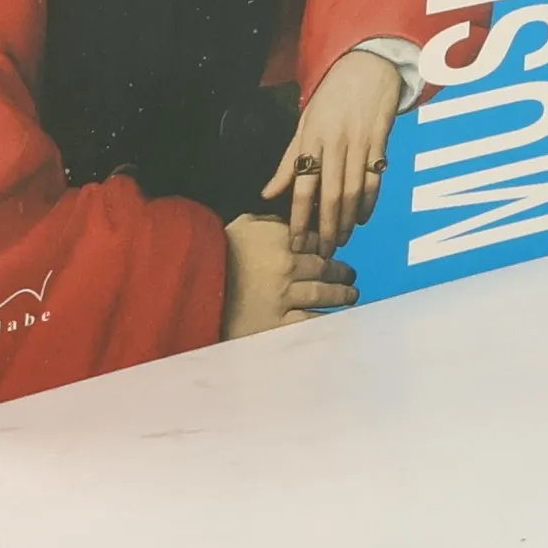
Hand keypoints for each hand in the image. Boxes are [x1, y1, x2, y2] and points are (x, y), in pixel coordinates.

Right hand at [221, 213, 357, 337]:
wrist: (196, 282)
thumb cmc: (218, 250)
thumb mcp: (244, 225)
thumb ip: (271, 224)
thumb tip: (290, 224)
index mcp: (280, 239)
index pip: (315, 240)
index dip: (327, 246)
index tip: (335, 251)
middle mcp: (287, 266)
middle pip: (324, 267)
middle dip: (341, 271)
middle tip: (351, 274)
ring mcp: (284, 296)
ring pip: (323, 294)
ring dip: (341, 295)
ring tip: (351, 295)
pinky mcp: (277, 323)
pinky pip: (309, 322)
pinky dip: (325, 321)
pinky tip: (335, 320)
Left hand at [263, 48, 402, 250]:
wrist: (366, 66)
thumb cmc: (331, 96)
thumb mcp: (304, 123)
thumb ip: (288, 162)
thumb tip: (267, 194)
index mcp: (311, 138)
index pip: (302, 186)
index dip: (298, 217)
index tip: (295, 242)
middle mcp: (335, 142)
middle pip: (331, 195)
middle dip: (326, 229)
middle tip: (323, 253)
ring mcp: (359, 143)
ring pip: (354, 191)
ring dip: (348, 221)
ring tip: (342, 240)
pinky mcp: (380, 142)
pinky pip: (374, 179)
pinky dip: (369, 202)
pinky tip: (362, 218)